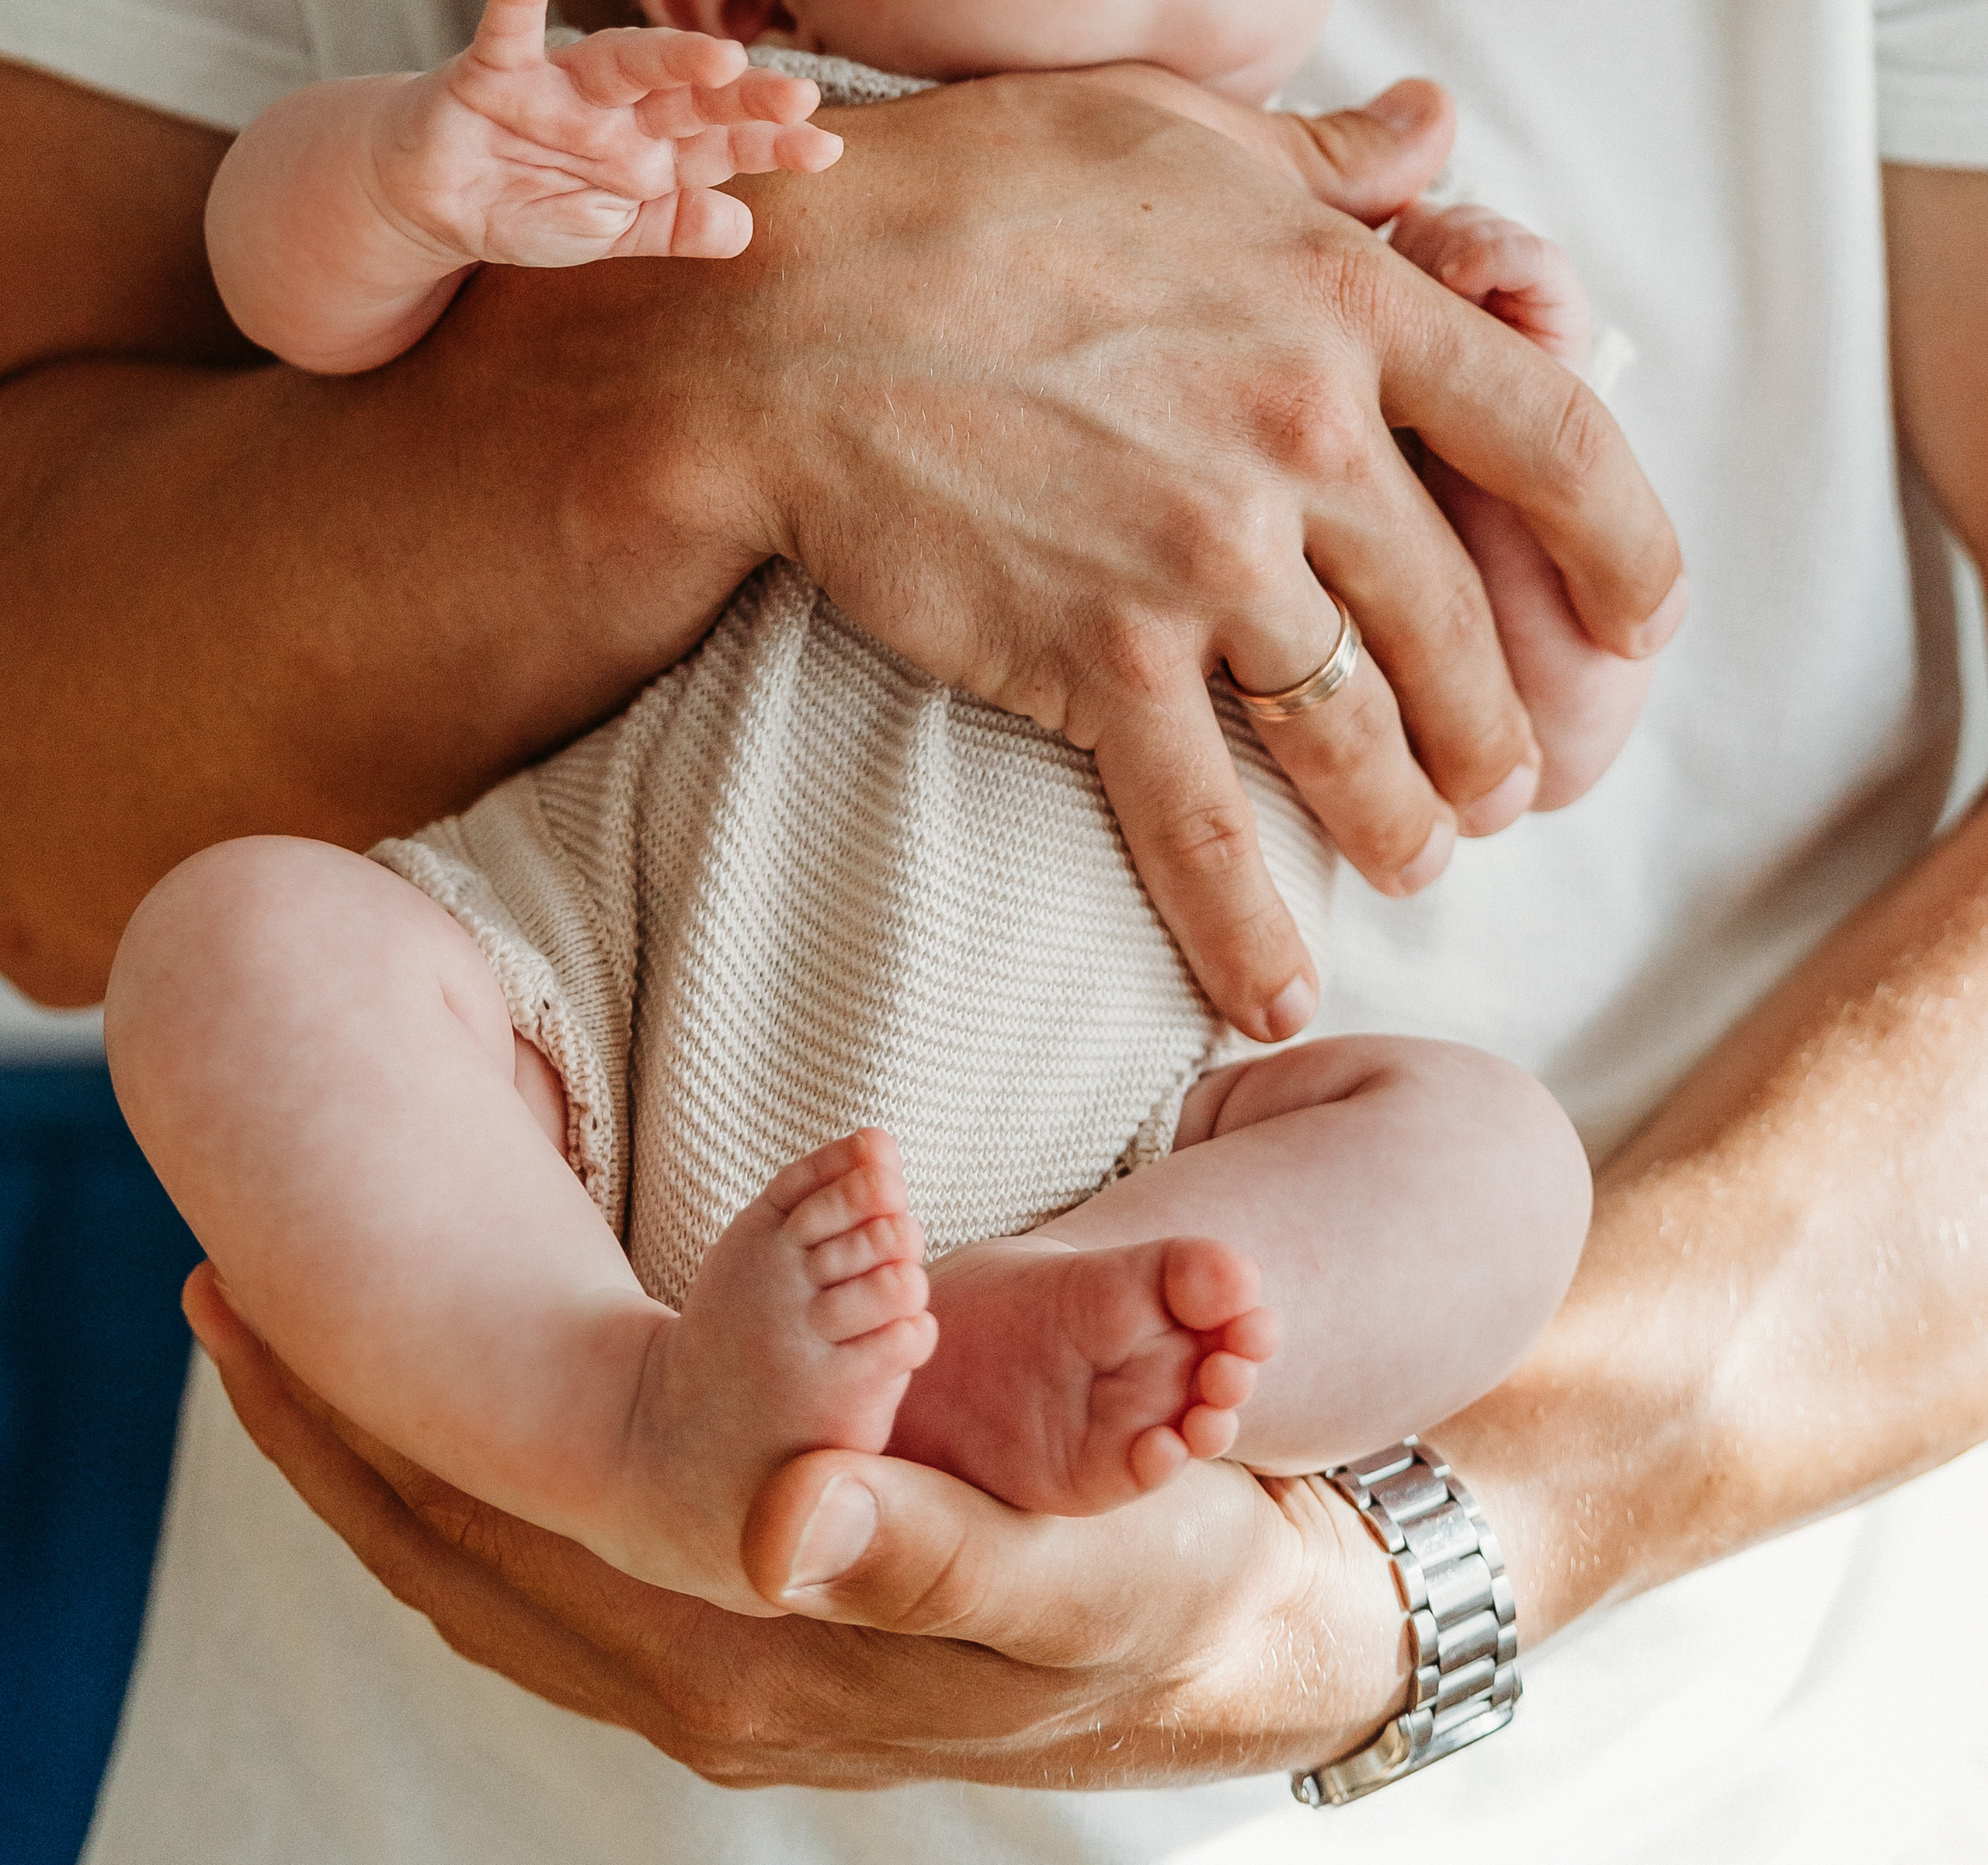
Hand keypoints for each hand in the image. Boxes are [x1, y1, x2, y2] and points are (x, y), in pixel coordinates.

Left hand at [184, 1264, 1411, 1787]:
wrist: (1226, 1641)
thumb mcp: (1067, 1567)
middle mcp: (697, 1683)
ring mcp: (710, 1665)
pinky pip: (551, 1562)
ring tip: (287, 1334)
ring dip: (382, 1457)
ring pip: (488, 1562)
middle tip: (222, 1295)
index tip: (254, 1308)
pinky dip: (469, 1482)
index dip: (362, 1437)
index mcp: (746, 1660)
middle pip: (454, 1559)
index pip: (491, 1551)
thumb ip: (924, 1549)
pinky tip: (446, 1415)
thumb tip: (776, 1520)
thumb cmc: (1149, 1583)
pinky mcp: (745, 1627)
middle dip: (331, 1436)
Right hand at [377, 0, 842, 266]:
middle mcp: (618, 108)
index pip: (723, 142)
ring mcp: (558, 86)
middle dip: (741, 97)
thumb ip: (674, 229)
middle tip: (797, 94)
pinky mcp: (491, 74)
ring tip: (718, 56)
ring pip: (622, 63)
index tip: (826, 147)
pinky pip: (505, 30)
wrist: (430, 202)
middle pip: (688, 97)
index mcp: (652, 145)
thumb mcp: (610, 230)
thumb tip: (746, 228)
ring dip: (668, 55)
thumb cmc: (529, 202)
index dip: (772, 144)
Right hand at [622, 62, 1680, 1033]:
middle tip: (1503, 781)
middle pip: (1460, 623)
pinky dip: (1251, 927)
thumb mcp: (1167, 125)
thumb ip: (1323, 155)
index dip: (1626, 543)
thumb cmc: (968, 188)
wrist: (785, 310)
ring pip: (1362, 736)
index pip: (1554, 439)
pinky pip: (1204, 826)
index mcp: (1343, 302)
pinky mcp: (1100, 658)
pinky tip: (1280, 993)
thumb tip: (1434, 131)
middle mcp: (1304, 438)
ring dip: (1408, 821)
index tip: (1640, 615)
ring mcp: (1207, 559)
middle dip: (1497, 727)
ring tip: (1423, 860)